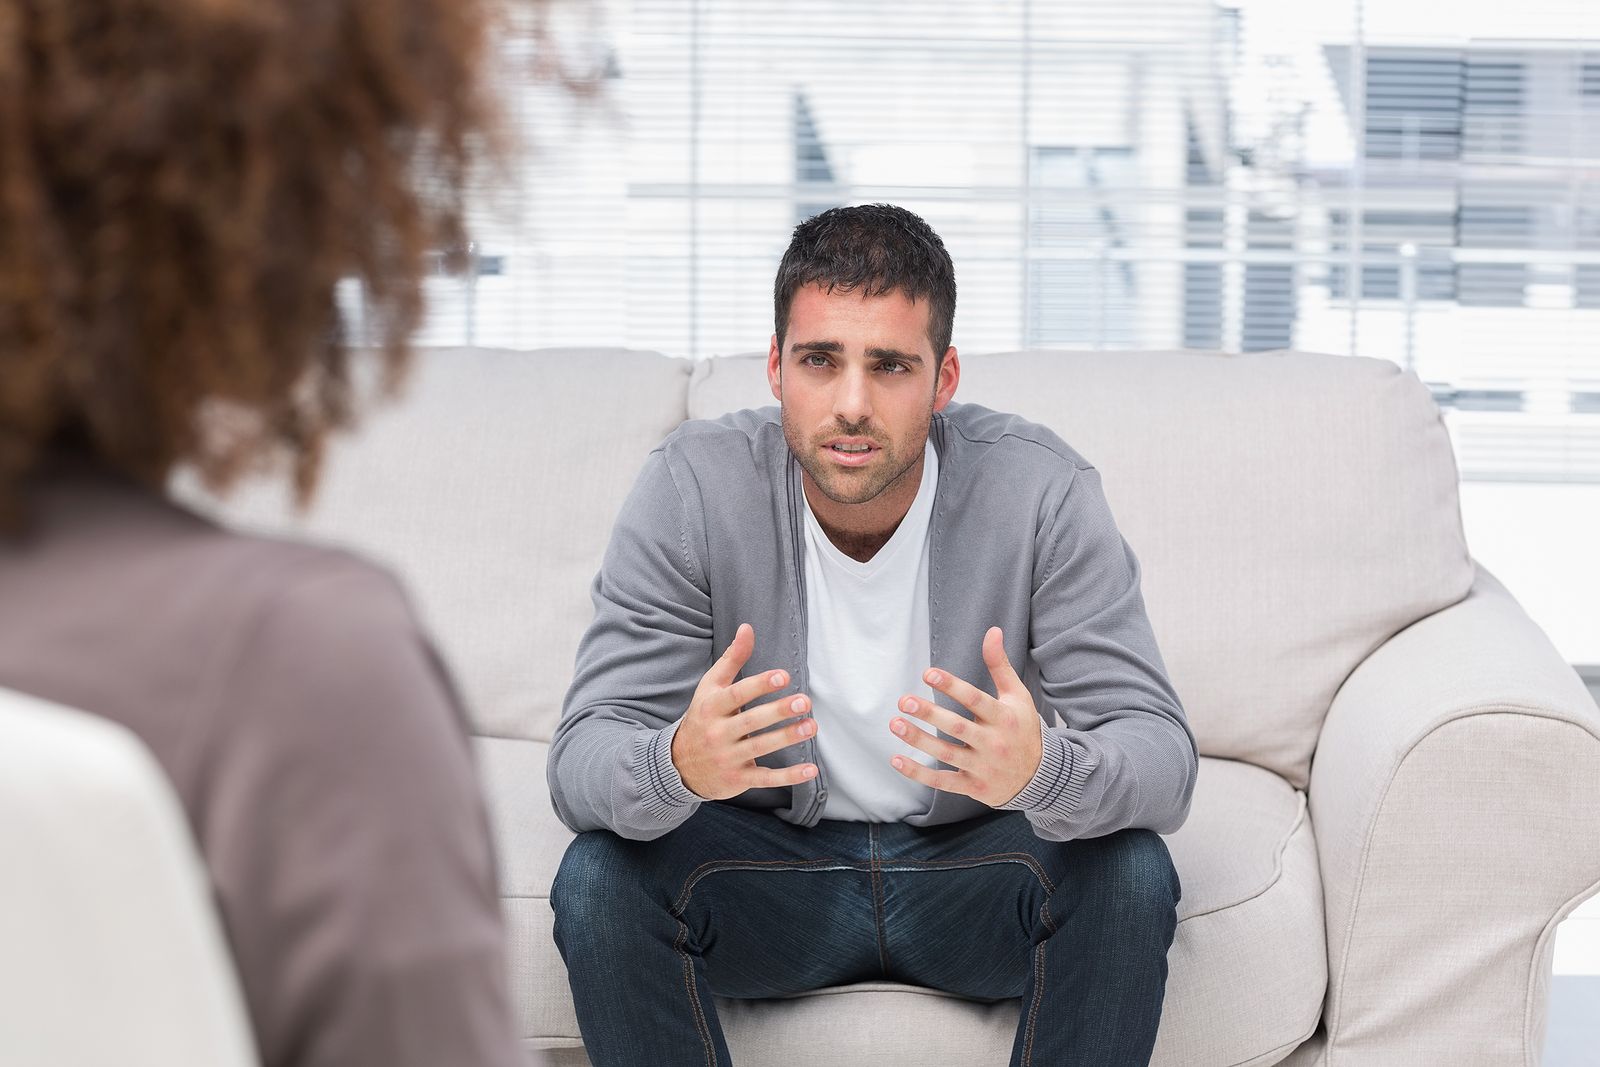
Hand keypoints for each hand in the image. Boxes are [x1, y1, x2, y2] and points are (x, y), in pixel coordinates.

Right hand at [671, 623, 819, 800]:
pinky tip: (811, 770)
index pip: (736, 694)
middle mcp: (718, 733)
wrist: (678, 766)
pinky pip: (765, 779)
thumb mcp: (710, 688)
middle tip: (805, 701)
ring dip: (787, 738)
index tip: (782, 676)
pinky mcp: (738, 779)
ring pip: (760, 748)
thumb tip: (747, 628)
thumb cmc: (702, 718)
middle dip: (778, 711)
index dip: (759, 685)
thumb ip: (732, 659)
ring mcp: (728, 758)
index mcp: (711, 707)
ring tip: (811, 726)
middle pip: (751, 721)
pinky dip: (788, 776)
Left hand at [887, 626, 1042, 806]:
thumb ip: (1000, 665)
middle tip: (905, 701)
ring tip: (895, 723)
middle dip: (930, 714)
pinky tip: (897, 759)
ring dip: (919, 740)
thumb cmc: (1023, 729)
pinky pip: (942, 781)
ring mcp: (983, 767)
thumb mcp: (1017, 696)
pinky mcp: (973, 786)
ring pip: (946, 753)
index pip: (975, 700)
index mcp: (1004, 718)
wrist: (1041, 777)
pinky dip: (919, 773)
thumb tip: (993, 631)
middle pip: (957, 727)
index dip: (952, 686)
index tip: (928, 674)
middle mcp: (994, 743)